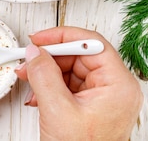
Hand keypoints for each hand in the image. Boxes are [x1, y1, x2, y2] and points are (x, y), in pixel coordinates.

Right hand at [15, 26, 141, 140]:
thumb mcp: (57, 111)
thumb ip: (44, 75)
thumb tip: (34, 51)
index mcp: (119, 85)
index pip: (92, 44)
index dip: (63, 37)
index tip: (40, 38)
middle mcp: (116, 89)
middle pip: (81, 56)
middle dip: (51, 56)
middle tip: (28, 57)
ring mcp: (105, 99)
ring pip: (73, 70)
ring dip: (47, 73)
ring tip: (27, 77)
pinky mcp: (92, 109)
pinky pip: (70, 86)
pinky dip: (51, 87)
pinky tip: (36, 95)